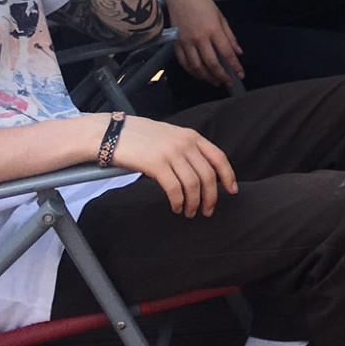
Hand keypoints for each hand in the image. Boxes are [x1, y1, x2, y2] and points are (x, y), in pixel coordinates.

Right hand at [109, 115, 237, 216]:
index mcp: (191, 136)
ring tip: (190, 213)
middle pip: (208, 175)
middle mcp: (185, 143)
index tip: (232, 191)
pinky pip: (175, 189)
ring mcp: (171, 152)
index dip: (228, 176)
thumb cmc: (140, 138)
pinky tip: (177, 208)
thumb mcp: (170, 136)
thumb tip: (202, 172)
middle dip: (211, 197)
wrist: (112, 132)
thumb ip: (186, 149)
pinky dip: (179, 202)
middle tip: (207, 211)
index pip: (219, 157)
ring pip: (194, 185)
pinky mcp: (156, 164)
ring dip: (194, 203)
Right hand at [167, 0, 244, 86]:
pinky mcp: (176, 43)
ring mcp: (186, 42)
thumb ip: (230, 36)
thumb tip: (238, 52)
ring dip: (207, 77)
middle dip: (221, 76)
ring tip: (215, 81)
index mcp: (213, 30)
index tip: (240, 75)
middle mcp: (199, 38)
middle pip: (211, 63)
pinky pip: (184, 62)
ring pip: (196, 66)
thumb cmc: (203, 3)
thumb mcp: (221, 17)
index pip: (226, 53)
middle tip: (228, 82)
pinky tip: (199, 74)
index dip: (234, 66)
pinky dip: (192, 71)